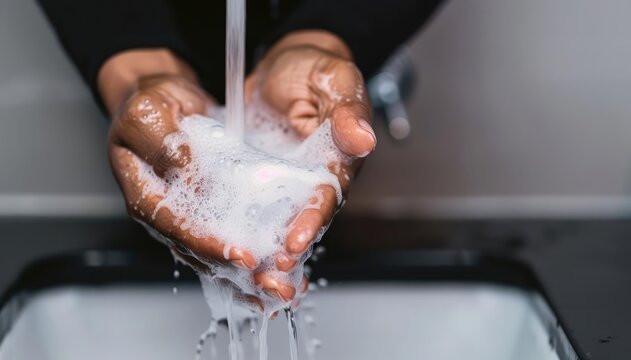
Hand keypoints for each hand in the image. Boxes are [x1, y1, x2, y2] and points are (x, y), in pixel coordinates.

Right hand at [101, 50, 300, 307]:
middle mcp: (168, 214)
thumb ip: (163, 141)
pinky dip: (256, 255)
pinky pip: (232, 238)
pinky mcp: (210, 212)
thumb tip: (186, 165)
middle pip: (202, 253)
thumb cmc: (149, 104)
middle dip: (239, 272)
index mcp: (146, 195)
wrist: (162, 101)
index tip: (241, 257)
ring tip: (284, 289)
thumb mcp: (148, 112)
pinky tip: (281, 271)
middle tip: (273, 286)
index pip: (177, 228)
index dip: (208, 244)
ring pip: (219, 255)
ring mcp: (189, 217)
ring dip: (251, 275)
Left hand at [246, 31, 376, 271]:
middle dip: (285, 251)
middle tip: (268, 273)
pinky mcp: (253, 183)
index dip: (312, 220)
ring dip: (260, 251)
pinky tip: (219, 251)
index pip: (326, 198)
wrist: (283, 69)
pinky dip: (234, 231)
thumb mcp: (333, 78)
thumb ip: (347, 108)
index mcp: (336, 162)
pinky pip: (244, 210)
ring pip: (271, 225)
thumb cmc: (313, 71)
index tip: (296, 240)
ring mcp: (281, 186)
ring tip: (245, 273)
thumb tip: (362, 138)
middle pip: (300, 223)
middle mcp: (309, 182)